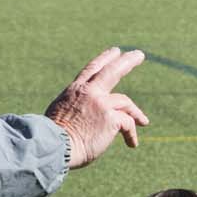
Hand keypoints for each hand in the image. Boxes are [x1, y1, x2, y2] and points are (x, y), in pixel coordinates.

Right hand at [45, 47, 149, 168]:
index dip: (105, 59)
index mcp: (75, 90)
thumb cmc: (52, 137)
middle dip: (127, 61)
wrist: (54, 146)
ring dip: (136, 113)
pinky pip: (128, 123)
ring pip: (126, 102)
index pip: (92, 69)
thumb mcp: (59, 113)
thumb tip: (79, 117)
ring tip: (144, 122)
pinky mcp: (111, 118)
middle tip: (139, 55)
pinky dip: (132, 133)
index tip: (116, 51)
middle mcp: (90, 92)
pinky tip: (132, 144)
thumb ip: (73, 108)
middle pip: (113, 71)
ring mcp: (102, 103)